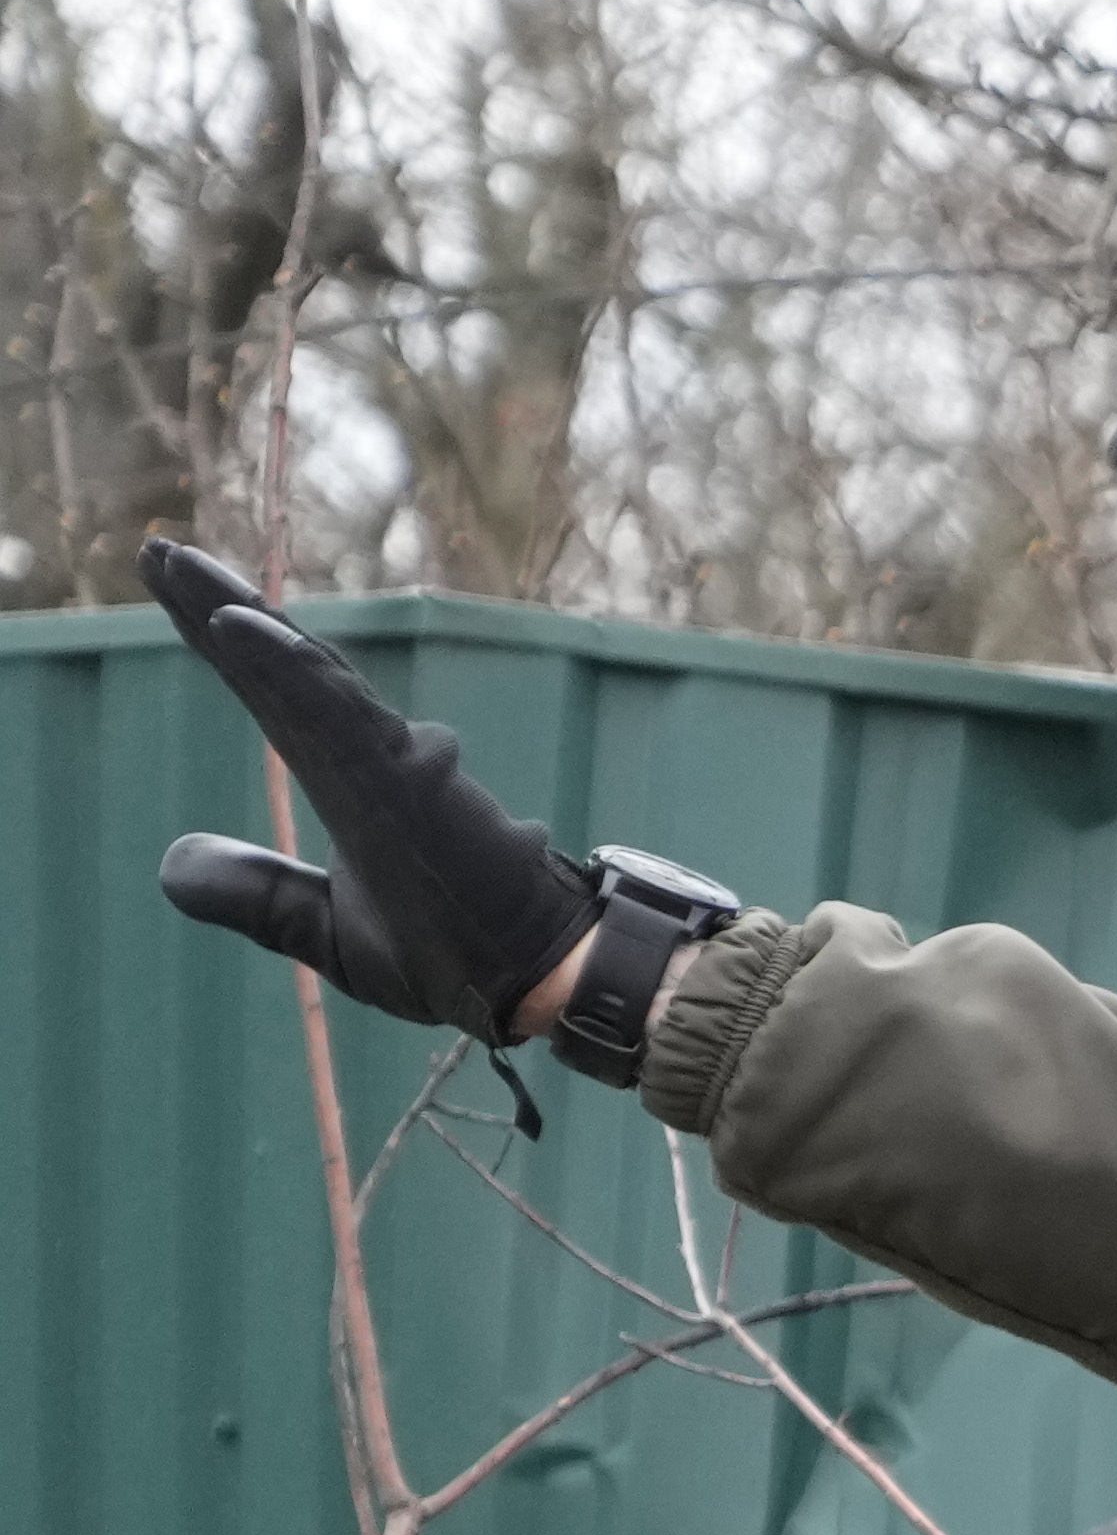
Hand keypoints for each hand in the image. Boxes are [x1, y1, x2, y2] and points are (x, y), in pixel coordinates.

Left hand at [144, 537, 621, 1042]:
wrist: (540, 984)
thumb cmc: (456, 959)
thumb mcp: (328, 934)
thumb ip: (256, 894)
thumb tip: (168, 865)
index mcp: (349, 786)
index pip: (271, 699)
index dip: (217, 645)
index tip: (167, 587)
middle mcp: (368, 760)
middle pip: (280, 670)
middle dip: (215, 607)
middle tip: (157, 550)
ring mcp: (389, 763)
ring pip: (302, 675)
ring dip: (237, 615)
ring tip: (177, 564)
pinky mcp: (407, 779)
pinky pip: (335, 712)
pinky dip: (283, 665)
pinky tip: (235, 626)